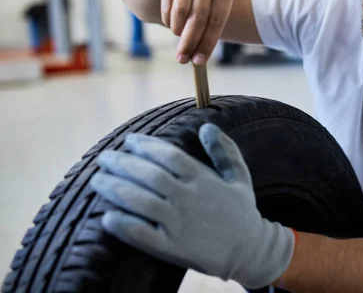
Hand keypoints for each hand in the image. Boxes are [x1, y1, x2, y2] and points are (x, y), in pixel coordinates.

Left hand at [89, 124, 295, 288]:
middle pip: (149, 176)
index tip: (129, 140)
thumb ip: (225, 150)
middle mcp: (189, 198)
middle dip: (122, 163)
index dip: (146, 146)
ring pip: (141, 202)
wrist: (250, 251)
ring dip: (115, 189)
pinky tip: (107, 217)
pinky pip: (142, 235)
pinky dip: (123, 226)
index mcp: (203, 179)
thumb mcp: (239, 176)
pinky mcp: (173, 248)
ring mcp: (180, 224)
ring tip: (98, 180)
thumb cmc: (242, 210)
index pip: (169, 156)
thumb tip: (206, 127)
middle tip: (104, 157)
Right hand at [160, 0, 235, 64]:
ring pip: (180, 12)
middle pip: (198, 18)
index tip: (199, 61)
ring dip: (177, 31)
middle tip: (182, 59)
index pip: (217, 21)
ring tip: (178, 37)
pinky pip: (167, 5)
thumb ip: (211, 21)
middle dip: (189, 42)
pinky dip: (168, 19)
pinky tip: (170, 23)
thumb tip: (199, 55)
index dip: (207, 43)